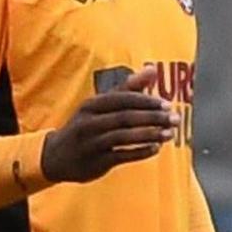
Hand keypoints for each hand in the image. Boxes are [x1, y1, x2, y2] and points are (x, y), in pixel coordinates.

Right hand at [38, 85, 179, 182]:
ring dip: (149, 135)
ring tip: (170, 134)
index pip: (122, 99)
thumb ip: (128, 88)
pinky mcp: (95, 162)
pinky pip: (120, 156)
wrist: (56, 157)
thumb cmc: (87, 126)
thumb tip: (152, 69)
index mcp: (91, 105)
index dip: (145, 101)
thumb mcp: (101, 105)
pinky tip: (156, 149)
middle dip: (152, 117)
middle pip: (124, 117)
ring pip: (123, 137)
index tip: (167, 104)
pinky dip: (139, 152)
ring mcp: (91, 143)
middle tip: (175, 119)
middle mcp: (89, 122)